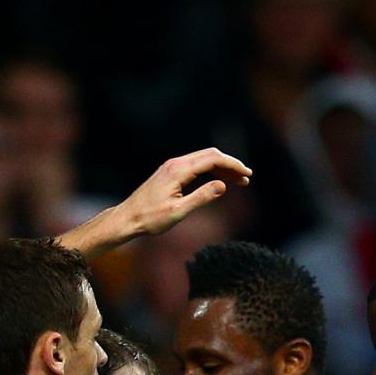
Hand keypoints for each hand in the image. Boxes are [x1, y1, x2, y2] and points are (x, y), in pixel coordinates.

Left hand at [85, 149, 253, 247]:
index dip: (232, 165)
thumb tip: (222, 185)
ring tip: (238, 181)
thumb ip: (201, 197)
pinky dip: (210, 170)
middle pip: (210, 155)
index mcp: (179, 170)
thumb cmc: (150, 219)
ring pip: (203, 160)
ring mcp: (172, 167)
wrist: (128, 218)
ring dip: (222, 168)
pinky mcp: (170, 173)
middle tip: (246, 178)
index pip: (213, 159)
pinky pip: (195, 166)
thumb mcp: (178, 212)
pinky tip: (218, 181)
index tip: (247, 175)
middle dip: (230, 164)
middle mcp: (176, 163)